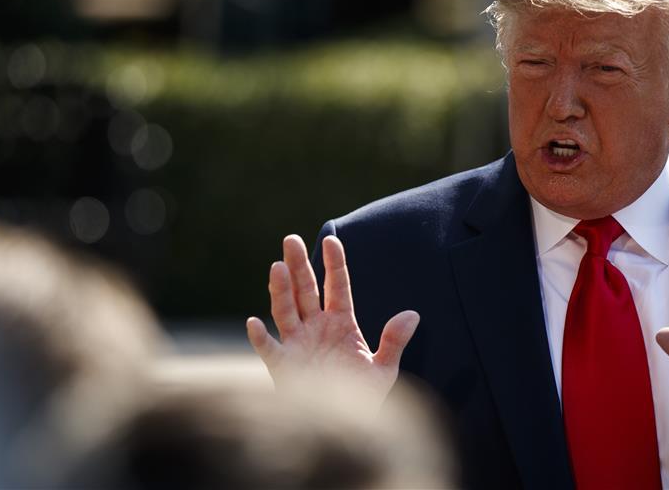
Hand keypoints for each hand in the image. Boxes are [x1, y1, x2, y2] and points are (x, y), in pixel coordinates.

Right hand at [247, 234, 419, 406]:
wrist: (343, 429)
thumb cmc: (362, 398)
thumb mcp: (383, 369)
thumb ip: (394, 341)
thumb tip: (413, 314)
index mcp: (340, 322)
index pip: (337, 286)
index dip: (334, 264)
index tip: (333, 239)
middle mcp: (316, 328)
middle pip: (305, 290)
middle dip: (298, 265)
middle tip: (290, 239)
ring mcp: (297, 345)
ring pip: (286, 310)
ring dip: (280, 290)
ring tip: (277, 266)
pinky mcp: (283, 367)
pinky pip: (270, 350)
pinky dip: (261, 338)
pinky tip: (255, 323)